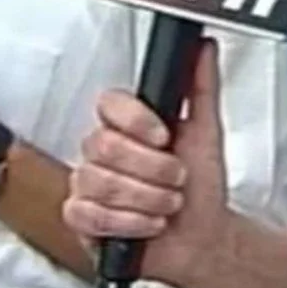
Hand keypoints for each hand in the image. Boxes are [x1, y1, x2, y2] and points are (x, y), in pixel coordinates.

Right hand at [64, 41, 229, 286]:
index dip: (136, 120)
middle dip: (153, 170)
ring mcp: (86, 183)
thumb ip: (201, 88)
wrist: (203, 239)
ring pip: (99, 181)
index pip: (108, 103)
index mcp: (124, 126)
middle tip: (176, 180)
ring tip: (167, 206)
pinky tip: (148, 224)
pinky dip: (128, 223)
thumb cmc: (200, 189)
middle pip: (104, 145)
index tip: (164, 137)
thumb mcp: (207, 134)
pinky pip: (89, 213)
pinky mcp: (79, 217)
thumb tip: (203, 49)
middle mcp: (100, 151)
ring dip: (147, 199)